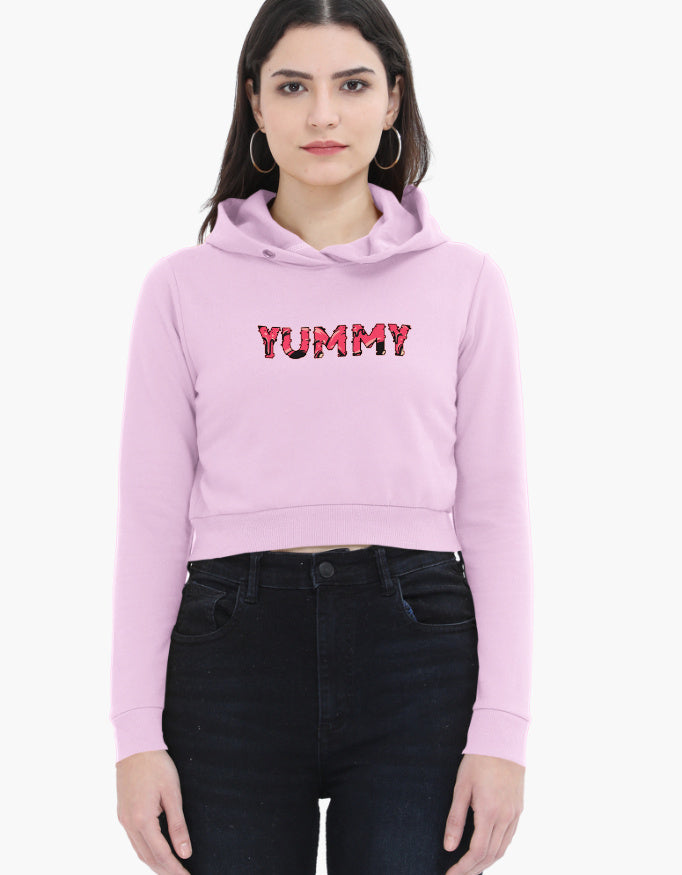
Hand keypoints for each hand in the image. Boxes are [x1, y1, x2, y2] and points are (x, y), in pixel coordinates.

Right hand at [116, 749, 191, 873]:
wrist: (135, 745)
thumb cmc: (157, 766)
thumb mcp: (172, 793)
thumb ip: (178, 825)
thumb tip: (185, 852)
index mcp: (142, 820)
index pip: (161, 854)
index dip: (175, 869)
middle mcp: (129, 824)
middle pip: (148, 857)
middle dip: (165, 870)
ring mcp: (123, 819)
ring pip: (139, 851)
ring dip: (155, 863)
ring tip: (171, 870)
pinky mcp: (122, 813)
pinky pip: (134, 840)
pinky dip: (146, 851)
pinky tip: (156, 853)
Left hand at [443, 753, 524, 874]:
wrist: (503, 741)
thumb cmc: (478, 761)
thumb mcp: (461, 787)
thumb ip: (455, 819)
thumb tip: (449, 846)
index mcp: (489, 812)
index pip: (477, 851)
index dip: (463, 867)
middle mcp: (505, 817)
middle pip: (490, 855)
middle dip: (473, 869)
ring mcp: (515, 814)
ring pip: (502, 849)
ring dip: (486, 862)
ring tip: (470, 868)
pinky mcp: (519, 810)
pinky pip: (509, 838)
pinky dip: (498, 850)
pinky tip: (488, 851)